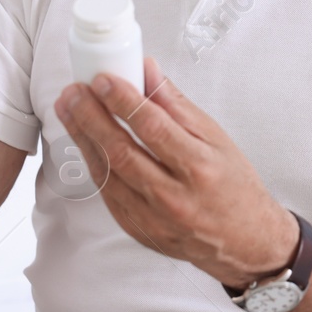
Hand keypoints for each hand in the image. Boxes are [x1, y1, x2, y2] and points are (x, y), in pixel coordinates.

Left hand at [54, 56, 298, 288]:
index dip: (123, 101)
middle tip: (73, 91)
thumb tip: (148, 70)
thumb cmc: (233, 184)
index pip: (153, 128)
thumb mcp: (216, 138)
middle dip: (91, 117)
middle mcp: (175, 197)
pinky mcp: (138, 231)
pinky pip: (108, 193)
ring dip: (82, 138)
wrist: (243, 240)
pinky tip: (83, 140)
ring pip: (107, 174)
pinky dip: (93, 163)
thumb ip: (176, 105)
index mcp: (200, 168)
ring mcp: (153, 219)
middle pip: (122, 152)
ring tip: (68, 109)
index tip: (102, 79)